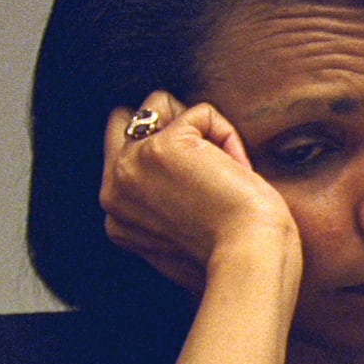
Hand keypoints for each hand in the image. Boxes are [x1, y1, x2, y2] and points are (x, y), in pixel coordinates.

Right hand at [100, 91, 298, 291]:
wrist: (250, 258)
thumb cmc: (231, 253)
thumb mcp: (181, 234)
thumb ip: (160, 202)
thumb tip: (179, 165)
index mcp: (116, 218)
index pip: (124, 153)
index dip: (169, 156)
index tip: (201, 188)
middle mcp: (113, 190)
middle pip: (127, 119)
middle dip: (170, 126)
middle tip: (207, 165)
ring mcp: (132, 164)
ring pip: (159, 105)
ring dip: (199, 130)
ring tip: (222, 171)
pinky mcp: (163, 146)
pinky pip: (202, 114)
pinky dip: (228, 136)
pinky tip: (236, 172)